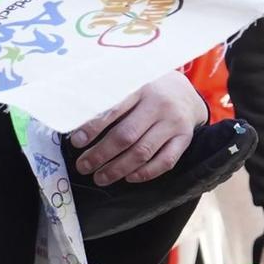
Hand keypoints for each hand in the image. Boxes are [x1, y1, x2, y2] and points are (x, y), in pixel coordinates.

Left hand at [69, 71, 205, 184]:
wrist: (186, 92)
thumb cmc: (150, 91)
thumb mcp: (133, 85)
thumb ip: (112, 100)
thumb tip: (79, 120)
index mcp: (141, 88)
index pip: (114, 110)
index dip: (93, 128)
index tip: (76, 142)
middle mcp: (159, 106)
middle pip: (126, 135)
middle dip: (101, 154)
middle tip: (83, 166)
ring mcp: (174, 124)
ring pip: (143, 152)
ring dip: (118, 169)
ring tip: (100, 178)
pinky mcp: (184, 139)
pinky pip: (165, 162)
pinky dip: (146, 173)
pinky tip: (129, 177)